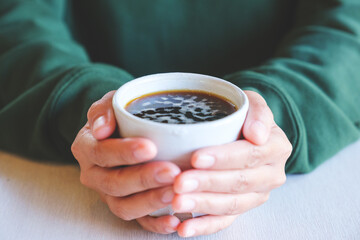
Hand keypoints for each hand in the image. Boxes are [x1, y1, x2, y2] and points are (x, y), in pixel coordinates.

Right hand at [71, 91, 181, 233]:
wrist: (119, 132)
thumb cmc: (118, 116)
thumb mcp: (109, 103)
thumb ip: (104, 110)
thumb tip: (102, 128)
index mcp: (87, 148)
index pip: (101, 153)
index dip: (124, 152)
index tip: (150, 147)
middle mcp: (94, 175)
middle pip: (114, 183)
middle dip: (144, 179)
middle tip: (171, 171)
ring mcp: (108, 195)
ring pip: (123, 207)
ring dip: (150, 202)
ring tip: (175, 193)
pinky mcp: (126, 206)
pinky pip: (138, 221)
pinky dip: (155, 224)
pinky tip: (174, 220)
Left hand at [172, 90, 292, 236]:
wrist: (245, 132)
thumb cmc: (242, 116)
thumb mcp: (252, 102)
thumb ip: (258, 112)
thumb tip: (258, 135)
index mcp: (276, 147)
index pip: (250, 155)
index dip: (223, 158)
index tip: (196, 158)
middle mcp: (271, 175)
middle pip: (239, 182)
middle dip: (208, 184)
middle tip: (179, 182)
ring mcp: (257, 195)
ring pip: (232, 204)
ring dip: (203, 205)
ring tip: (177, 202)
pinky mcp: (242, 208)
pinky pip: (225, 221)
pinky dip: (205, 227)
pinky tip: (184, 229)